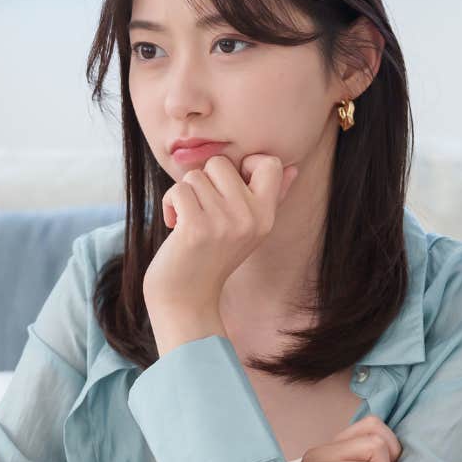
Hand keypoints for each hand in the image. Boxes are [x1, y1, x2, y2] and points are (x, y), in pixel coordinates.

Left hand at [144, 153, 298, 317]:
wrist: (186, 298)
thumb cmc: (212, 257)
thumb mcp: (248, 229)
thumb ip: (271, 197)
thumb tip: (292, 168)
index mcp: (267, 216)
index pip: (270, 163)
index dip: (244, 164)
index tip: (228, 187)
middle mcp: (251, 218)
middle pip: (221, 163)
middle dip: (203, 182)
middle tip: (202, 210)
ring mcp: (224, 224)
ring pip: (195, 176)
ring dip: (183, 195)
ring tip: (187, 220)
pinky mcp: (196, 228)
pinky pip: (179, 190)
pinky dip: (169, 204)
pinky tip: (175, 224)